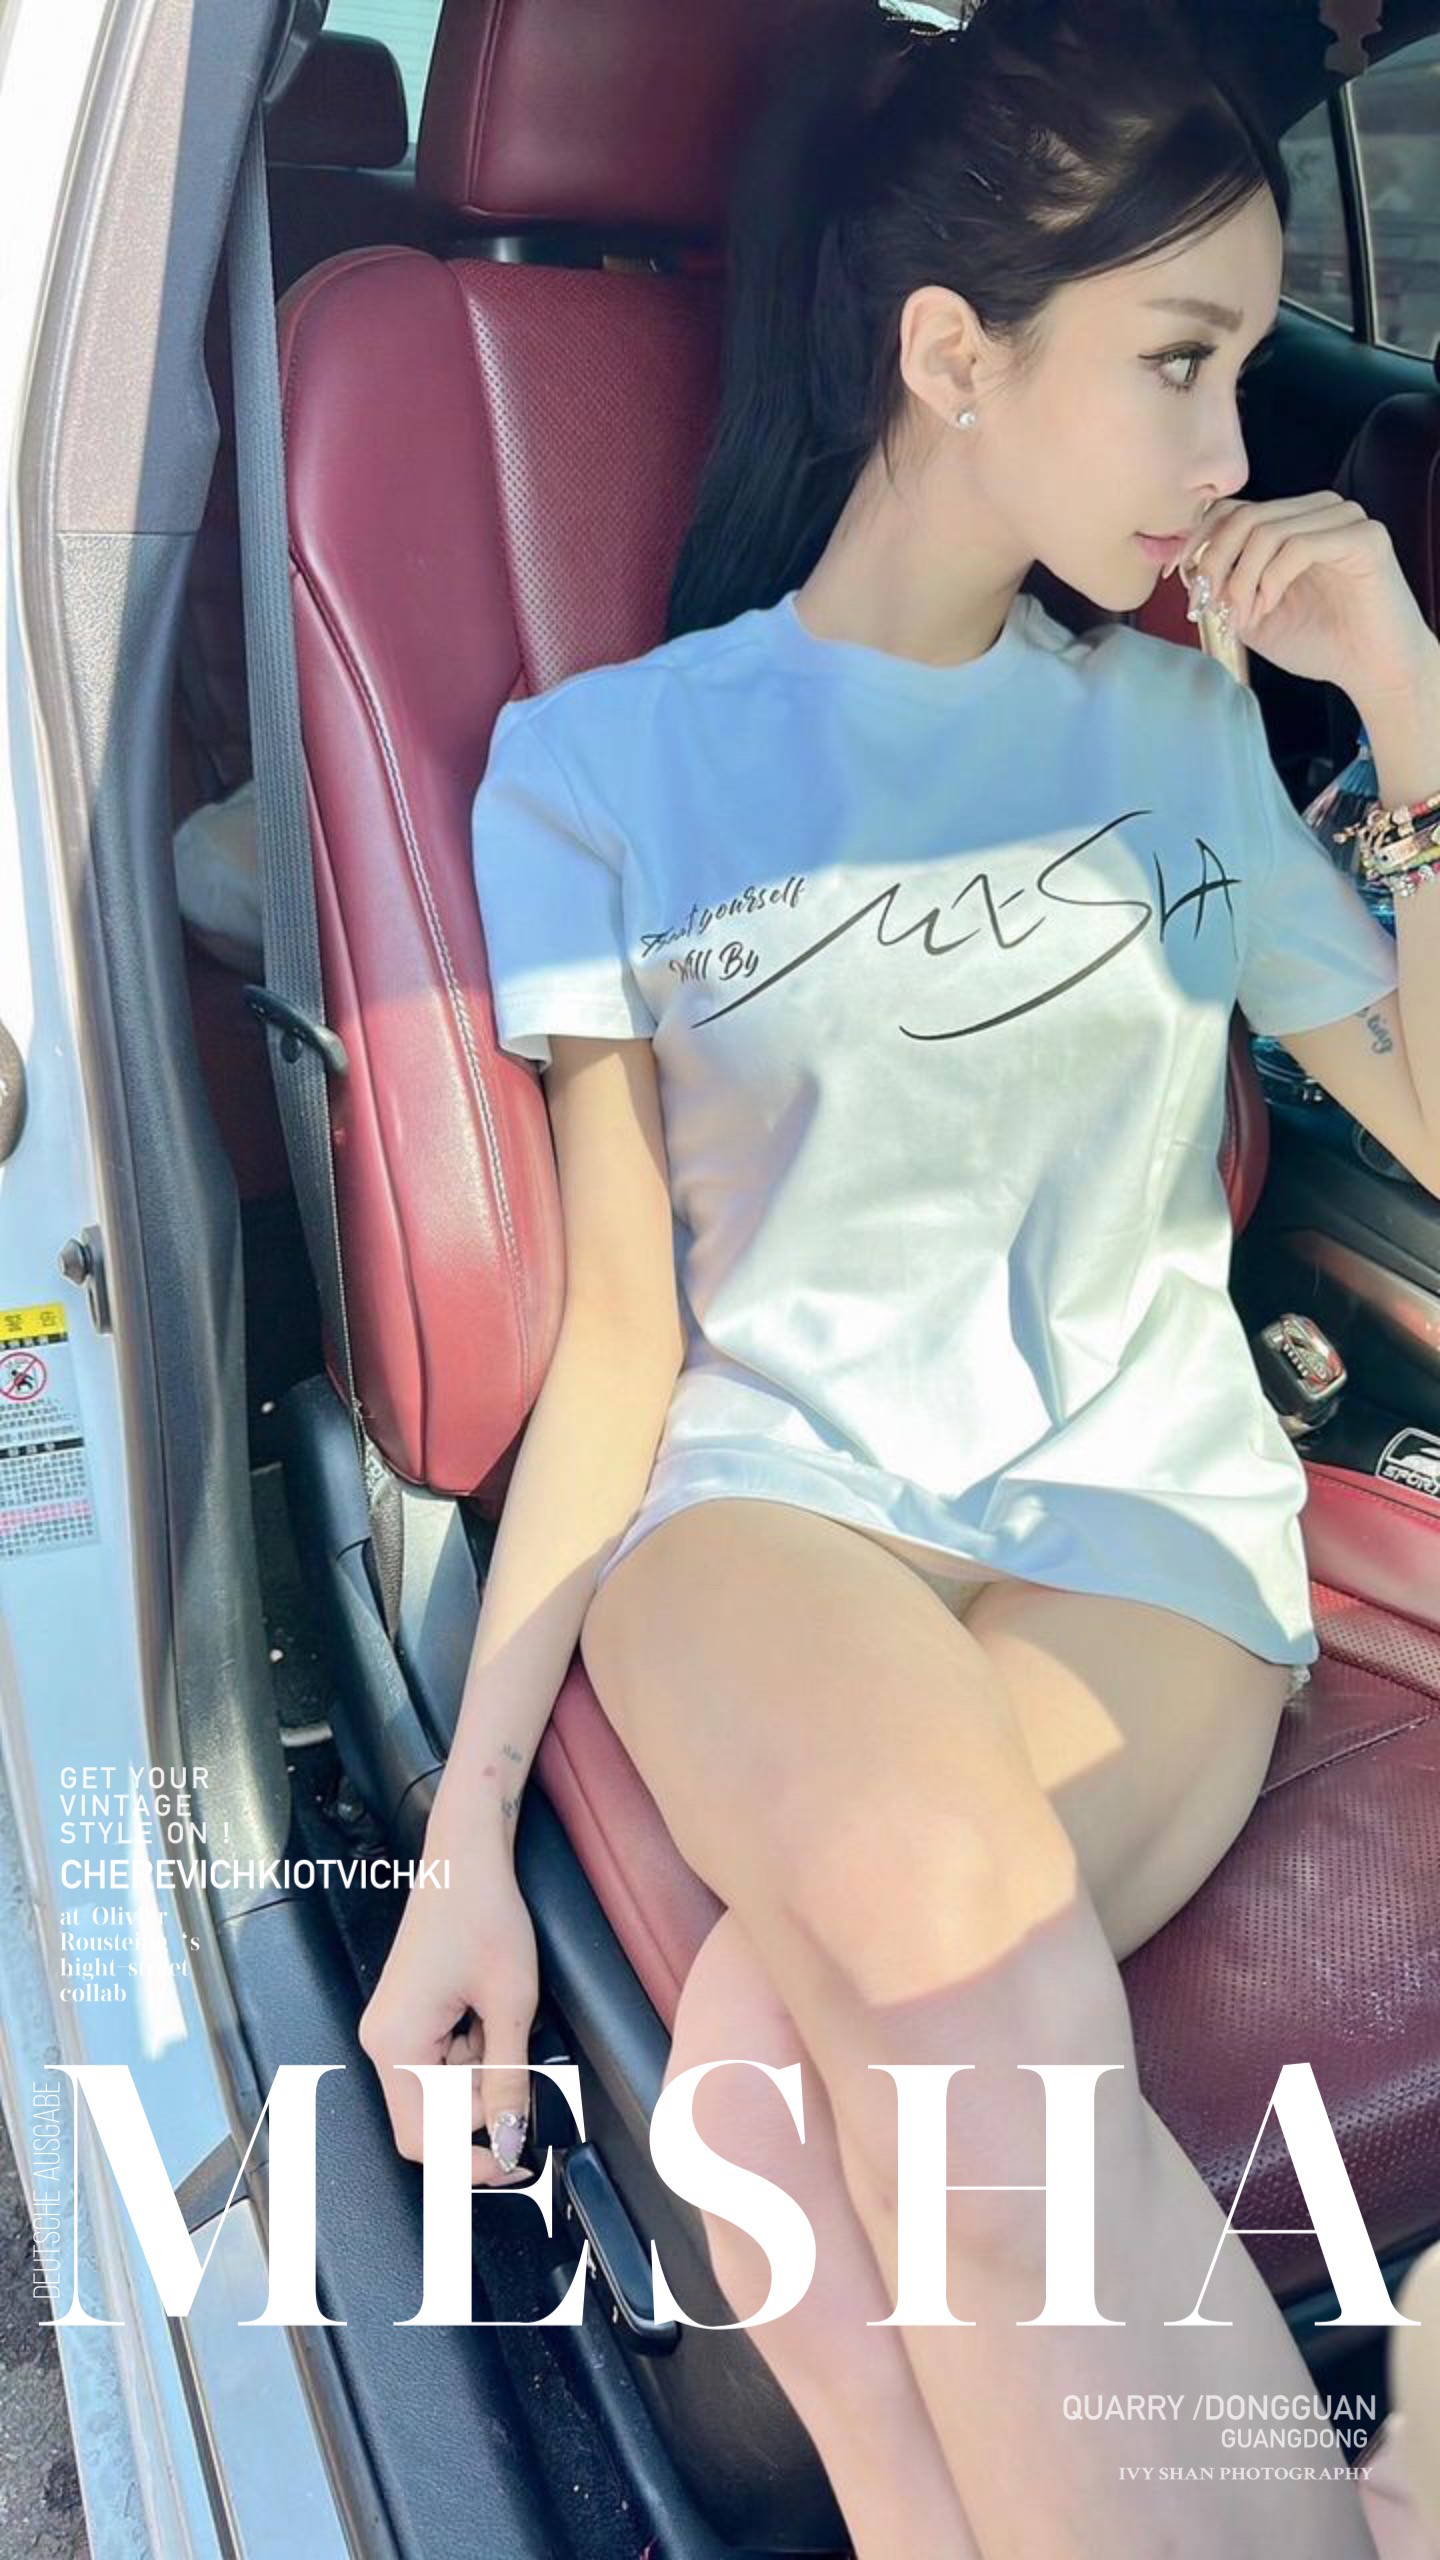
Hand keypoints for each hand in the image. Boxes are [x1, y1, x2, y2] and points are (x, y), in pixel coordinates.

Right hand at [358, 1817, 538, 2185]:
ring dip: (483, 2076)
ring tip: (509, 2025)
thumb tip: (509, 2140)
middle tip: (526, 2077)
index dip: (469, 2160)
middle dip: (483, 2107)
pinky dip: (476, 2054)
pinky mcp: (409, 2018)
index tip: (516, 2160)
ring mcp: (394, 2029)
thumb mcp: (511, 2003)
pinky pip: (442, 2062)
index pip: (422, 2140)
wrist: (466, 1855)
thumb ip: (508, 2079)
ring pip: (442, 2090)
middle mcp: (383, 2042)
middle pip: (433, 2116)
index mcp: (396, 2043)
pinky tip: (493, 2015)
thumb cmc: (484, 1913)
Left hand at [1173, 491, 1433, 703]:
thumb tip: (1188, 569)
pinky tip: (1268, 607)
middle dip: (1215, 565)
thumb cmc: (1318, 642)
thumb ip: (1224, 586)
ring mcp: (1344, 518)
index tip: (1184, 584)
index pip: (1232, 509)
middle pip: (1244, 517)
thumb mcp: (1253, 614)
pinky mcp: (1365, 537)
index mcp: (1293, 520)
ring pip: (1266, 531)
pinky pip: (1299, 545)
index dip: (1198, 543)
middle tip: (1211, 607)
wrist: (1372, 671)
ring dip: (1242, 580)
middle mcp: (1319, 510)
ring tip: (1245, 616)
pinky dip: (1271, 580)